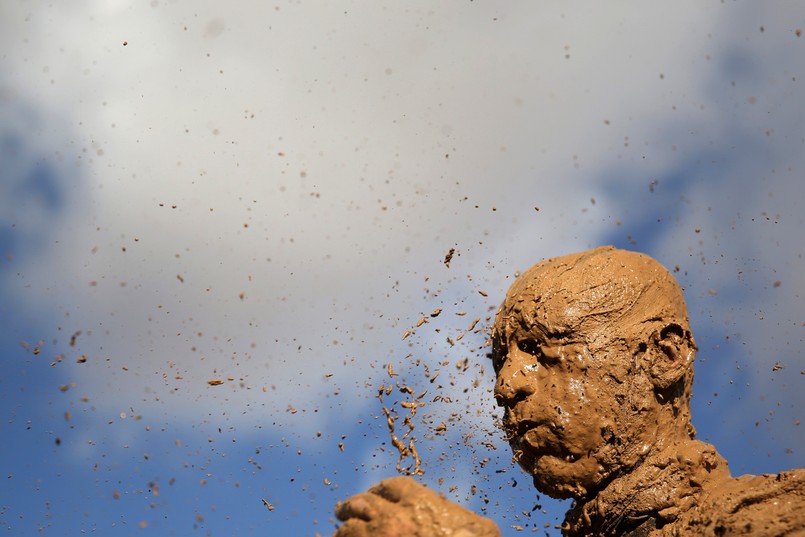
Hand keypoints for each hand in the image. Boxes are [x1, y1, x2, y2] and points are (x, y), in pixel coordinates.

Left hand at [332, 476, 499, 536]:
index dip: (380, 490)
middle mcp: (394, 519)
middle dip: (353, 505)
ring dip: (345, 528)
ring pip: (349, 529)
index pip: (391, 487)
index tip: (375, 494)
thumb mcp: (479, 527)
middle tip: (343, 510)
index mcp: (420, 503)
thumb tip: (452, 515)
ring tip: (341, 530)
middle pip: (362, 503)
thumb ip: (457, 514)